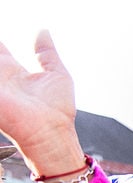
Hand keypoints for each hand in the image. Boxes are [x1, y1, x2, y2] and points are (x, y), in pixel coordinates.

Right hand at [0, 30, 83, 178]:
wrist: (53, 134)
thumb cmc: (58, 111)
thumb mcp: (56, 74)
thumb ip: (47, 53)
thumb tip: (43, 31)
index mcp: (13, 71)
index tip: (1, 36)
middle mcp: (1, 77)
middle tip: (0, 44)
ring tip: (1, 57)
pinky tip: (2, 75)